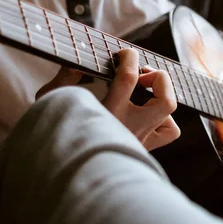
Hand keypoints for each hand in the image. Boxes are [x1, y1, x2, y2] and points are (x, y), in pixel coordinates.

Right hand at [36, 49, 179, 150]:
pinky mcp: (144, 148)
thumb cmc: (55, 133)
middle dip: (159, 79)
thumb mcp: (52, 101)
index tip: (125, 53)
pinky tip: (150, 113)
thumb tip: (77, 62)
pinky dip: (166, 118)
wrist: (63, 170)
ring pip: (170, 116)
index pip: (129, 78)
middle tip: (142, 75)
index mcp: (106, 114)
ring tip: (147, 92)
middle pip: (165, 101)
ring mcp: (139, 140)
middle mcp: (129, 128)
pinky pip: (170, 132)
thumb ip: (66, 78)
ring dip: (163, 97)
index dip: (131, 58)